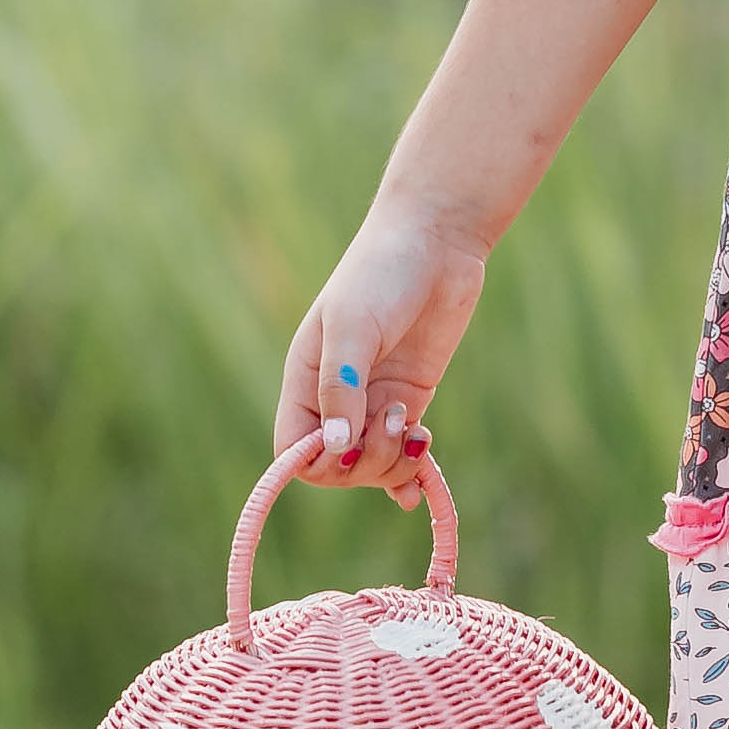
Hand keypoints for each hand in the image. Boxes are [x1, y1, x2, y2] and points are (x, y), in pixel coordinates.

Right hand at [278, 199, 487, 502]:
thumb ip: (341, 386)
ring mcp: (374, 399)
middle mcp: (335, 397)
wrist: (436, 241)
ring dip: (392, 460)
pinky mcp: (410, 396)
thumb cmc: (382, 272)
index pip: (293, 453)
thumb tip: (336, 448)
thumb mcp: (353, 326)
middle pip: (336, 466)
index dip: (318, 464)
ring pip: (372, 464)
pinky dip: (411, 474)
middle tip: (395, 419)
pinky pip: (403, 453)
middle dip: (365, 460)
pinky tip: (423, 487)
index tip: (349, 443)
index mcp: (304, 380)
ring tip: (413, 424)